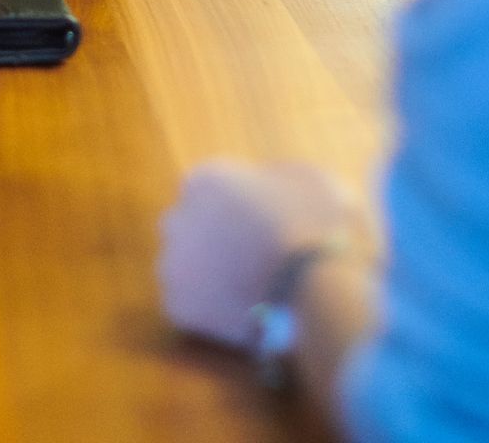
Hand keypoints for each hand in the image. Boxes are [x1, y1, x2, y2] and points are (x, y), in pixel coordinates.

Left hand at [157, 159, 364, 348]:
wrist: (313, 294)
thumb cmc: (315, 225)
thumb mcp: (309, 179)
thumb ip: (276, 179)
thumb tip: (272, 188)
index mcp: (205, 179)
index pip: (207, 187)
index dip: (233, 203)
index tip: (256, 218)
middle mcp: (178, 218)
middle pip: (188, 223)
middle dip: (210, 234)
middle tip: (248, 251)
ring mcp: (174, 266)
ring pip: (185, 264)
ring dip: (207, 271)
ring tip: (246, 285)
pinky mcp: (179, 308)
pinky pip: (191, 303)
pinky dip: (211, 307)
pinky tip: (242, 308)